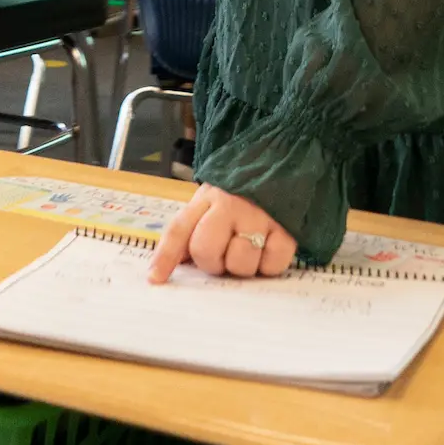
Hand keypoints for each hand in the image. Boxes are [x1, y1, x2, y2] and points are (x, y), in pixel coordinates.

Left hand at [149, 184, 295, 281]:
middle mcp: (230, 205)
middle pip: (205, 250)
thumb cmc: (242, 194)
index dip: (165, 257)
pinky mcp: (287, 229)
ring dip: (243, 266)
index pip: (179, 229)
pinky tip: (269, 248)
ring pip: (240, 263)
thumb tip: (166, 269)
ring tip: (250, 249)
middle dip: (212, 263)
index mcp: (206, 199)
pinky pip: (271, 265)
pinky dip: (269, 265)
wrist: (285, 166)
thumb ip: (190, 231)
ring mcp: (259, 216)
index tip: (156, 278)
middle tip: (224, 256)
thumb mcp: (211, 203)